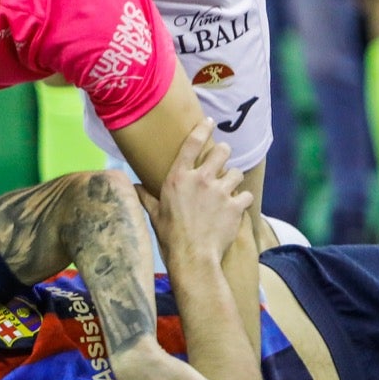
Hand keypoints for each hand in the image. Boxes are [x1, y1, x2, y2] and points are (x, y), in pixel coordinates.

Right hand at [135, 120, 252, 266]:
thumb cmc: (170, 236)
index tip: (209, 122)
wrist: (192, 257)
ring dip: (235, 178)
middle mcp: (201, 179)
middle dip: (224, 153)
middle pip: (222, 151)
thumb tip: (132, 186)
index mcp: (179, 178)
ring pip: (237, 172)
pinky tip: (239, 206)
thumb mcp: (155, 214)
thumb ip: (146, 196)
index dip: (202, 129)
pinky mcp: (235, 206)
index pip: (192, 144)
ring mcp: (220, 191)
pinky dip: (243, 200)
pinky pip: (246, 195)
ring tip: (231, 186)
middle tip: (223, 159)